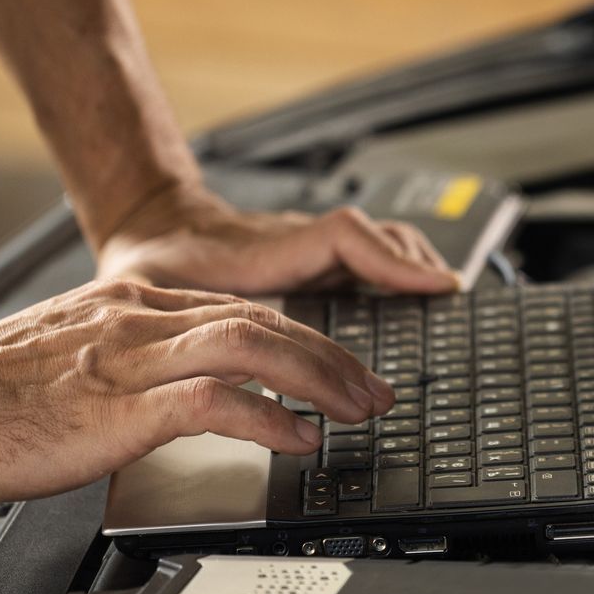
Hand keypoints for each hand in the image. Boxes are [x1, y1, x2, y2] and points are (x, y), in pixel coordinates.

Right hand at [0, 279, 390, 500]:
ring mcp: (134, 356)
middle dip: (333, 357)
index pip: (242, 311)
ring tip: (359, 411)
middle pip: (264, 322)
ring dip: (320, 379)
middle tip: (376, 391)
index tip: (338, 367)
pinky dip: (269, 417)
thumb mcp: (74, 358)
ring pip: (254, 347)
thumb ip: (130, 361)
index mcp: (132, 303)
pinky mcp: (122, 403)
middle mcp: (141, 318)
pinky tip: (300, 438)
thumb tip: (177, 393)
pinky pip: (216, 401)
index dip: (303, 339)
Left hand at [95, 180, 458, 294]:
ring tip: (439, 299)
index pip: (343, 237)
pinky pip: (368, 252)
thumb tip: (200, 369)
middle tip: (444, 307)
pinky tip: (409, 296)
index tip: (432, 285)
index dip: (391, 260)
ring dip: (412, 266)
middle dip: (414, 272)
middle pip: (377, 237)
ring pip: (379, 240)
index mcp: (265, 250)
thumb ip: (173, 317)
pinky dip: (397, 269)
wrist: (149, 225)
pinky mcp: (312, 256)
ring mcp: (308, 246)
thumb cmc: (150, 262)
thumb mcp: (153, 289)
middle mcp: (297, 242)